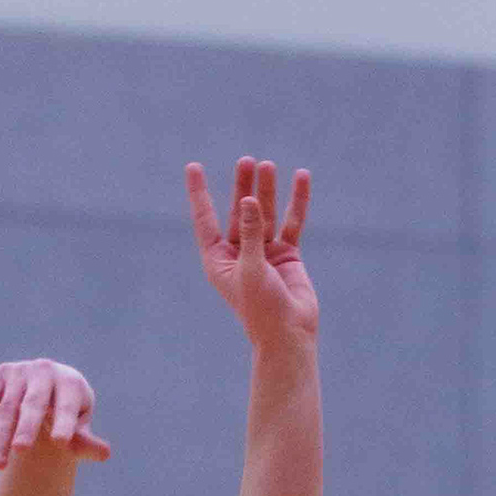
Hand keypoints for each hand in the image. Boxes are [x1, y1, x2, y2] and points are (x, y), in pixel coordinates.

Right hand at [0, 357, 110, 471]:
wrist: (49, 388)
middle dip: (27, 428)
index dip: (65, 423)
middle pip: (34, 404)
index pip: (67, 405)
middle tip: (21, 451)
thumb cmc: (68, 413)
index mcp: (70, 382)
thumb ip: (86, 441)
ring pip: (7, 408)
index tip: (62, 444)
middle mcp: (45, 371)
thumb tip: (105, 453)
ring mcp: (20, 372)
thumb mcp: (79, 426)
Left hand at [188, 157, 318, 356]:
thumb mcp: (250, 268)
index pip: (205, 219)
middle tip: (246, 161)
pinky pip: (291, 221)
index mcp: (218, 259)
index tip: (193, 166)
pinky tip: (301, 178)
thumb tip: (249, 200)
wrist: (289, 333)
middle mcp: (239, 252)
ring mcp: (264, 251)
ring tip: (268, 165)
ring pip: (265, 214)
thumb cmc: (261, 308)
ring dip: (267, 190)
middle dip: (242, 186)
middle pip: (239, 211)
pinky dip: (296, 201)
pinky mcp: (287, 253)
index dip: (199, 193)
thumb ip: (251, 233)